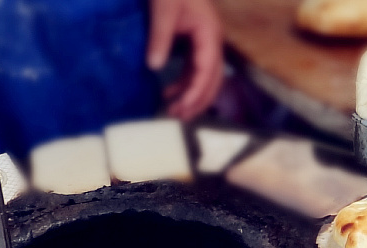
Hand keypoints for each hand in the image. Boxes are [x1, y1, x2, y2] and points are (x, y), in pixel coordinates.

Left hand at [147, 0, 223, 120]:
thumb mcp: (162, 7)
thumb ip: (160, 37)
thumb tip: (154, 67)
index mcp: (209, 33)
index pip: (208, 69)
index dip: (197, 91)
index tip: (183, 107)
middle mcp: (212, 41)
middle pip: (212, 80)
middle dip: (197, 101)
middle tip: (178, 118)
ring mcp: (204, 43)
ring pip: (204, 79)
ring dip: (190, 97)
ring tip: (172, 112)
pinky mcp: (194, 44)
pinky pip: (193, 71)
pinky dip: (183, 85)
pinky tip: (168, 94)